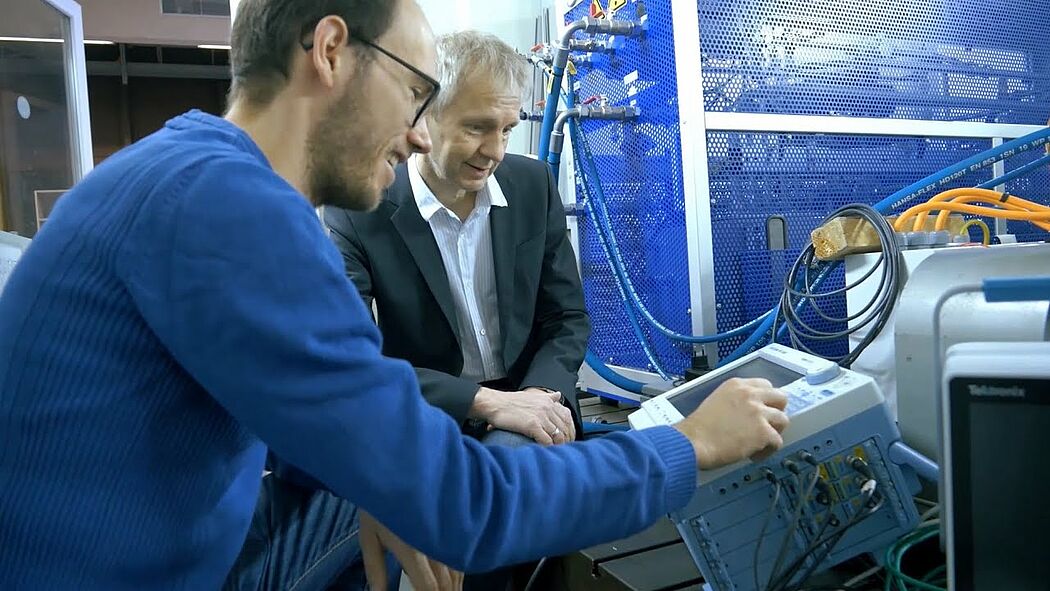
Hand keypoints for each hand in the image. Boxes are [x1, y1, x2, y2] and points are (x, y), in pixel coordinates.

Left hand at [359, 510, 462, 590]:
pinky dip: (458, 571)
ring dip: (453, 586)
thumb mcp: (369, 538)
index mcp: (413, 550)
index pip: (429, 586)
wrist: (397, 471)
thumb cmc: (380, 506)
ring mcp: (446, 535)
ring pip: (458, 571)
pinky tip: (452, 577)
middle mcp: (435, 545)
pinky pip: (461, 556)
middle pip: (447, 583)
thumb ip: (375, 569)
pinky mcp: (453, 528)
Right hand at [471, 387, 575, 444]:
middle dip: (567, 440)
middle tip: (564, 448)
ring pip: (558, 435)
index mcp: (548, 402)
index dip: (570, 430)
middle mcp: (547, 408)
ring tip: (556, 452)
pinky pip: (547, 440)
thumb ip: (547, 397)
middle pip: (565, 428)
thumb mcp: (532, 395)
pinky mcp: (532, 426)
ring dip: (559, 445)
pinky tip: (546, 451)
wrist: (494, 404)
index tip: (569, 438)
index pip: (567, 418)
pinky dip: (549, 448)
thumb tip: (557, 395)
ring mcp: (540, 417)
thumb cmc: (509, 402)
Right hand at [673, 378, 789, 469]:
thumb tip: (747, 414)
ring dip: (774, 433)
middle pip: (781, 398)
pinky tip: (754, 455)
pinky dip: (768, 451)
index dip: (766, 400)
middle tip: (767, 426)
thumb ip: (735, 402)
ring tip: (759, 444)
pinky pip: (777, 442)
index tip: (762, 411)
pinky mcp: (763, 432)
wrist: (693, 442)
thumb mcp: (716, 401)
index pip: (765, 385)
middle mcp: (750, 394)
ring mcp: (758, 412)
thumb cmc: (698, 428)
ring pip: (783, 420)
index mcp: (736, 385)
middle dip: (777, 412)